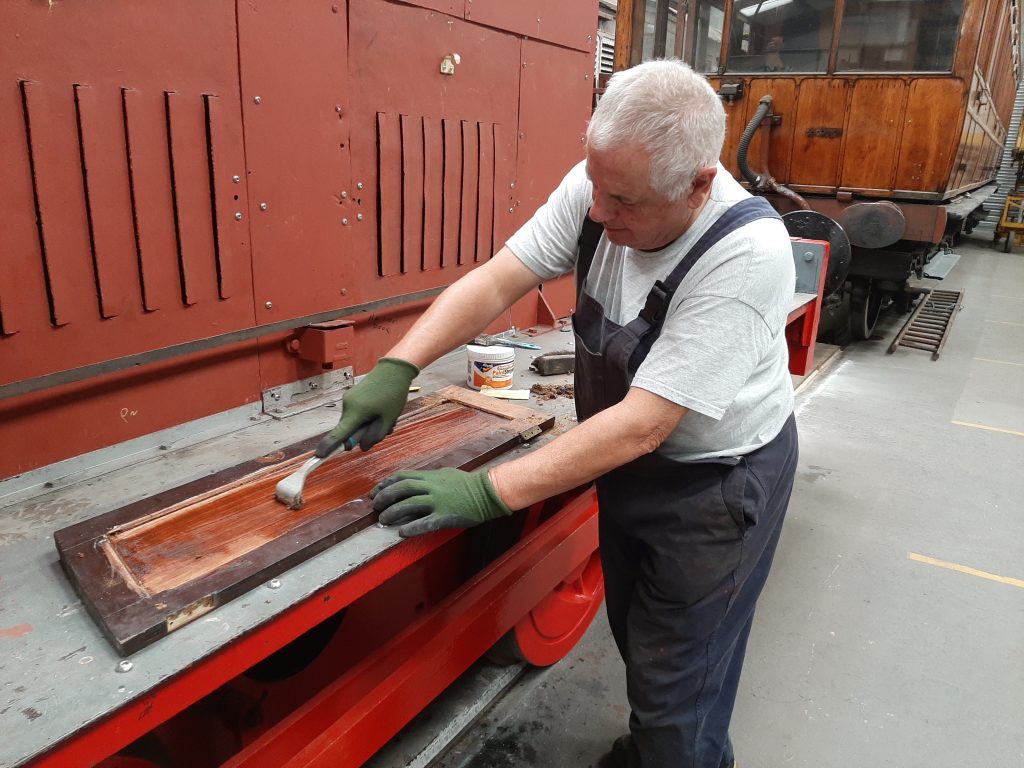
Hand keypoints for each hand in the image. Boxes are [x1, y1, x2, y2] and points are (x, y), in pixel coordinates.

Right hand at [315, 357, 418, 456]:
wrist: (394, 369)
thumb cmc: (393, 395)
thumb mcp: (388, 420)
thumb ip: (374, 436)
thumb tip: (361, 446)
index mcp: (355, 412)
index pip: (338, 434)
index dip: (329, 446)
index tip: (319, 456)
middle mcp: (347, 405)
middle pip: (349, 430)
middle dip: (364, 433)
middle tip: (385, 427)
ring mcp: (348, 399)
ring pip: (354, 422)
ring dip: (368, 424)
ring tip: (386, 415)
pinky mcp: (352, 395)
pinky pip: (356, 413)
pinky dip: (366, 416)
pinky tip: (381, 408)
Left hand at [371, 467, 511, 536]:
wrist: (488, 492)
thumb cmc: (468, 484)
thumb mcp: (446, 474)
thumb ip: (429, 478)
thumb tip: (414, 483)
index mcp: (431, 476)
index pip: (402, 477)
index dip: (386, 484)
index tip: (376, 492)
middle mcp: (432, 487)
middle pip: (401, 489)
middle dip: (385, 497)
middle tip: (376, 507)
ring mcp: (438, 501)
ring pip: (409, 505)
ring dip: (393, 513)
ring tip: (383, 521)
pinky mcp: (445, 516)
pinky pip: (425, 523)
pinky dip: (411, 528)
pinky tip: (401, 533)